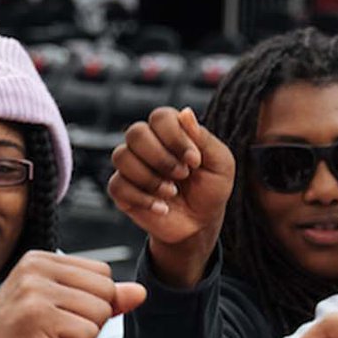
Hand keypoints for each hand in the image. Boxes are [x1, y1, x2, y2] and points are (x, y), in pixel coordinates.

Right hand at [0, 251, 145, 337]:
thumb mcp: (63, 314)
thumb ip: (101, 299)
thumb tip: (140, 292)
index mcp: (39, 259)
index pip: (101, 273)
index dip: (90, 304)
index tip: (56, 319)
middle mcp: (35, 268)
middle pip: (105, 290)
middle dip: (89, 321)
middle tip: (52, 334)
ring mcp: (36, 291)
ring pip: (99, 312)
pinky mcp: (39, 316)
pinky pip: (87, 333)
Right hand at [108, 106, 233, 286]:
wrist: (198, 224)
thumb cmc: (210, 190)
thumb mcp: (219, 163)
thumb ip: (203, 138)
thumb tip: (185, 113)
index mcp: (170, 131)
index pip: (160, 117)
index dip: (175, 137)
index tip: (194, 161)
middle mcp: (147, 144)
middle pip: (136, 133)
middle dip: (161, 158)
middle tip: (182, 176)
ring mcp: (131, 166)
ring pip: (121, 157)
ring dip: (150, 178)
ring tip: (171, 193)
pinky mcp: (122, 190)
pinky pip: (117, 185)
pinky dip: (142, 199)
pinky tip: (161, 207)